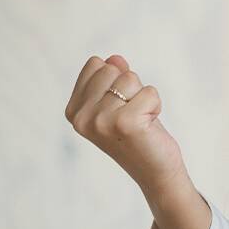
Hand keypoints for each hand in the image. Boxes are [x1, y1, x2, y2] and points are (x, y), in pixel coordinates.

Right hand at [64, 55, 189, 197]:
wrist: (154, 170)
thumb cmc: (138, 133)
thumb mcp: (120, 102)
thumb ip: (113, 78)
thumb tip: (114, 58)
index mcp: (73, 110)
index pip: (95, 64)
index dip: (115, 79)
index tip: (119, 105)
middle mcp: (81, 117)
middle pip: (112, 68)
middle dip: (130, 87)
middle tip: (132, 114)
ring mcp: (100, 121)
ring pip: (130, 78)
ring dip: (143, 97)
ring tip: (140, 120)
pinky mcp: (124, 123)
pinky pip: (149, 91)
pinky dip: (156, 104)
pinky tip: (149, 125)